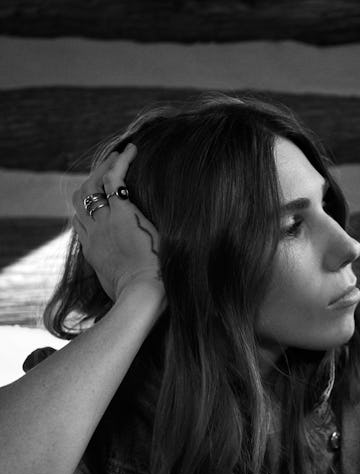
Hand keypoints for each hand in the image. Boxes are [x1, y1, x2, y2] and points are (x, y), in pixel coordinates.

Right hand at [72, 144, 163, 302]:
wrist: (141, 295)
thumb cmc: (140, 299)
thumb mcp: (123, 288)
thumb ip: (123, 277)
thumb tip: (135, 278)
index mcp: (93, 251)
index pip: (81, 223)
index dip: (87, 210)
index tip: (100, 202)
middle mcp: (93, 233)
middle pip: (80, 200)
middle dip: (90, 183)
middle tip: (107, 172)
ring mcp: (105, 222)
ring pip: (92, 186)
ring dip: (104, 168)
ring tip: (120, 156)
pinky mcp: (122, 213)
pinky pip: (115, 179)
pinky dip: (121, 161)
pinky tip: (131, 151)